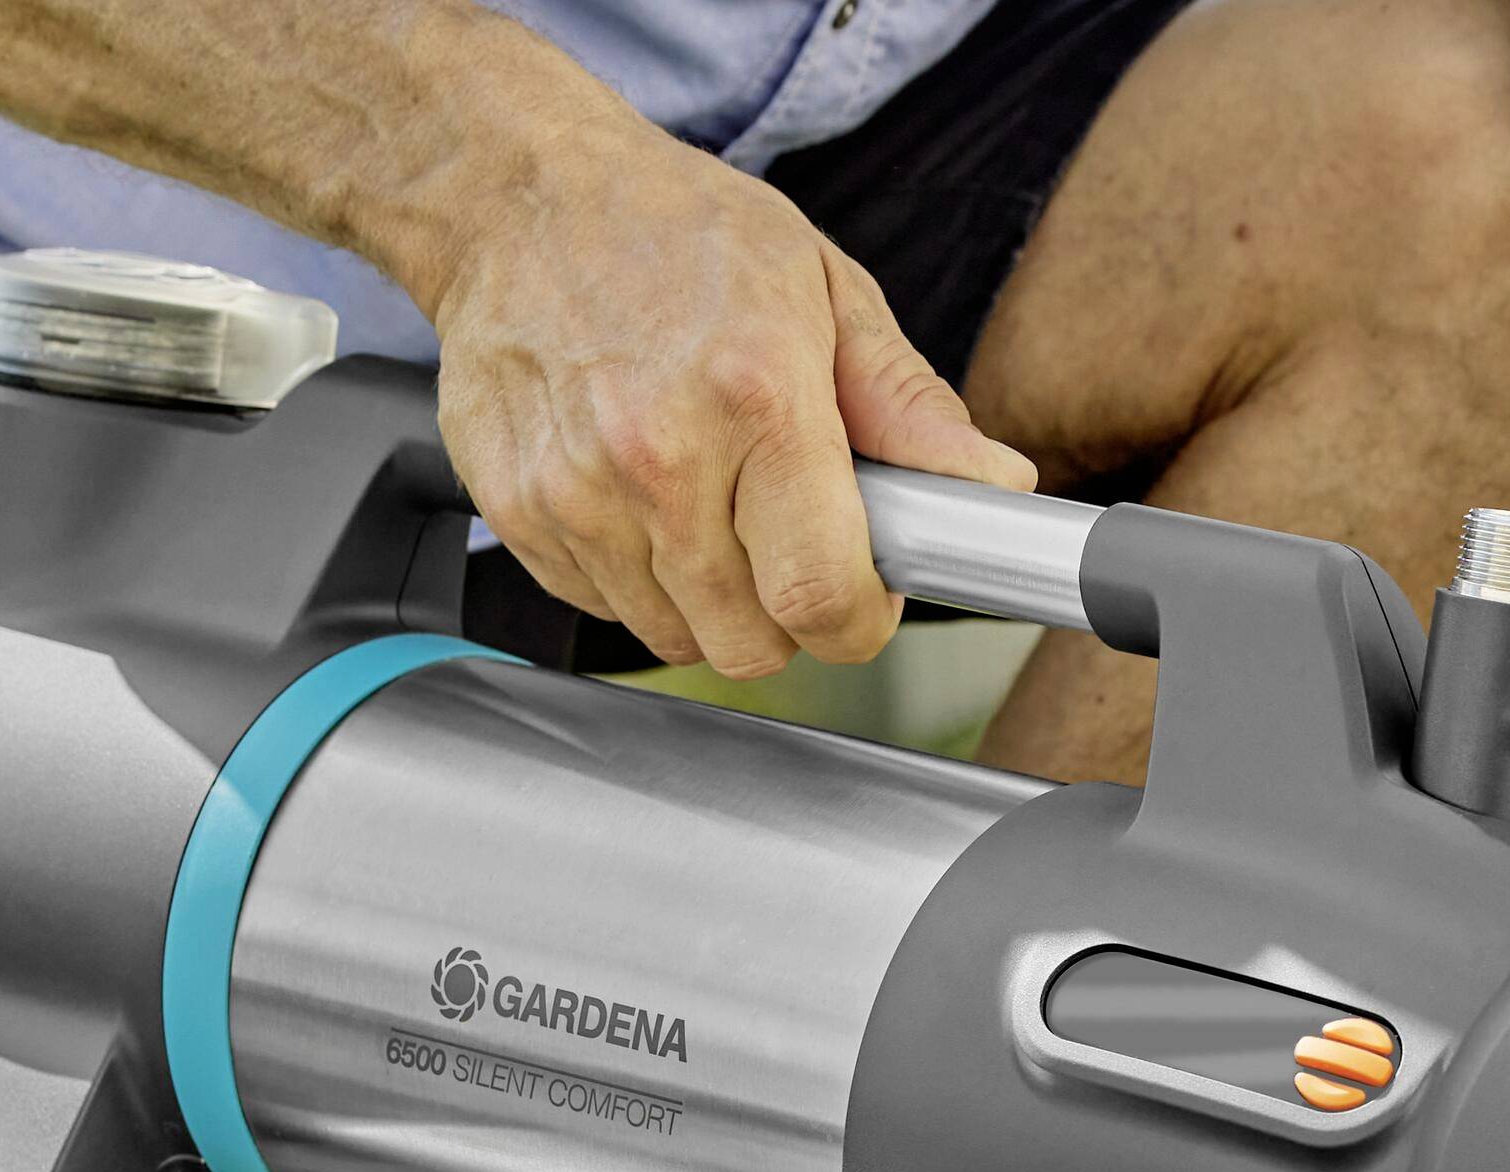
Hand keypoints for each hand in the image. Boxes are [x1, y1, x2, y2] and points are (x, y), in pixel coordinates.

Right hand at [422, 123, 1036, 676]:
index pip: (822, 599)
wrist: (514, 191)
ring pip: (676, 636)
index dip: (858, 619)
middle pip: (751, 642)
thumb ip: (909, 406)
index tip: (863, 590)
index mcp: (755, 399)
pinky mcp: (513, 506)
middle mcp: (656, 455)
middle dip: (788, 613)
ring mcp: (574, 488)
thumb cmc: (675, 230)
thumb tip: (996, 484)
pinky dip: (635, 576)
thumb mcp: (823, 289)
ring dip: (710, 598)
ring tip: (711, 501)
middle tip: (787, 537)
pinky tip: (642, 495)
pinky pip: (602, 604)